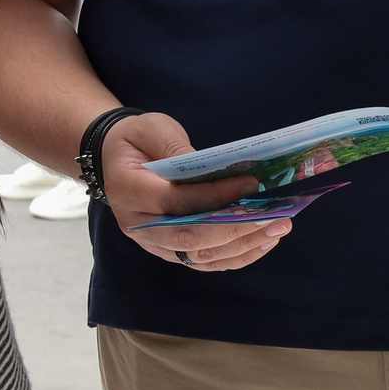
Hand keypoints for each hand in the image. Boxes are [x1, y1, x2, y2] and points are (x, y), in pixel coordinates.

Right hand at [99, 111, 291, 271]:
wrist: (112, 160)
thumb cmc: (135, 140)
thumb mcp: (151, 128)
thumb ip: (177, 144)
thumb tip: (216, 169)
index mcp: (130, 190)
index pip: (179, 201)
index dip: (217, 196)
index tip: (253, 186)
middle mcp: (138, 225)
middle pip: (191, 238)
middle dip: (238, 230)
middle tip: (276, 218)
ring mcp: (152, 243)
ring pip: (200, 256)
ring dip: (242, 246)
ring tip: (276, 229)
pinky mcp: (167, 250)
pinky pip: (202, 261)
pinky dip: (234, 256)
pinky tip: (261, 243)